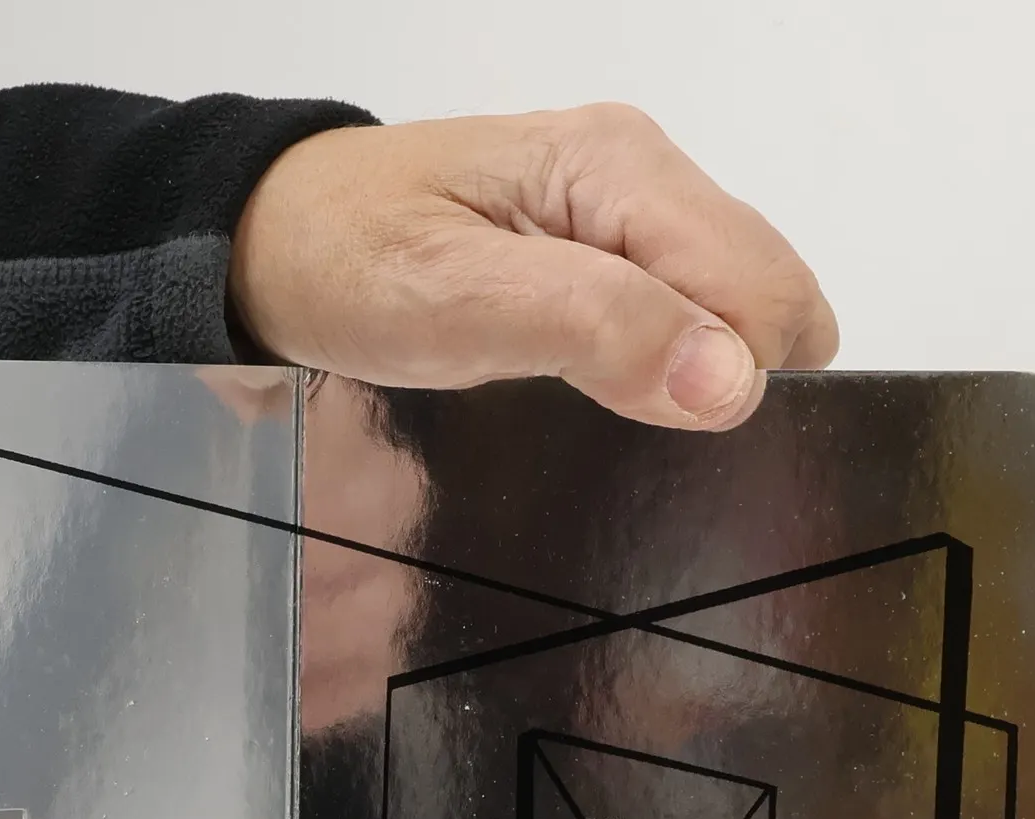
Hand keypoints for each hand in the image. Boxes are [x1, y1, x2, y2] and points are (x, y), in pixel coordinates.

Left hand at [230, 104, 837, 430]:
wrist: (266, 250)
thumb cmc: (345, 266)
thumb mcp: (456, 302)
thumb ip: (596, 330)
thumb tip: (730, 381)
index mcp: (622, 168)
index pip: (767, 291)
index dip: (736, 380)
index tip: (656, 433)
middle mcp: (641, 182)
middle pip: (765, 305)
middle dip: (724, 384)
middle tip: (621, 434)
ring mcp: (623, 222)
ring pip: (728, 322)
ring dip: (688, 387)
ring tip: (602, 424)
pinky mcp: (599, 263)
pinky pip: (678, 328)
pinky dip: (656, 379)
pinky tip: (594, 406)